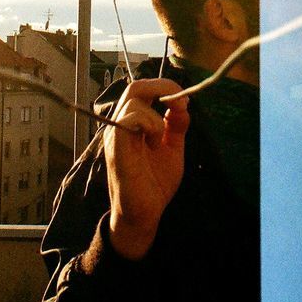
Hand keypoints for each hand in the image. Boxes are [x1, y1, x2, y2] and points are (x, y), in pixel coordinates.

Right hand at [104, 78, 190, 259]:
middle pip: (134, 87)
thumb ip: (176, 125)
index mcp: (132, 124)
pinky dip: (149, 124)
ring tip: (160, 140)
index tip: (185, 99)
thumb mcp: (172, 148)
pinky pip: (129, 120)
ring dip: (156, 115)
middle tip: (180, 101)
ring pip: (133, 101)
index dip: (164, 87)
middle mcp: (120, 126)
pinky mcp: (116, 149)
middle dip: (161, 87)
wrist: (145, 215)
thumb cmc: (154, 184)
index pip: (141, 90)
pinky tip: (154, 143)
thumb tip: (182, 103)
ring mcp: (116, 136)